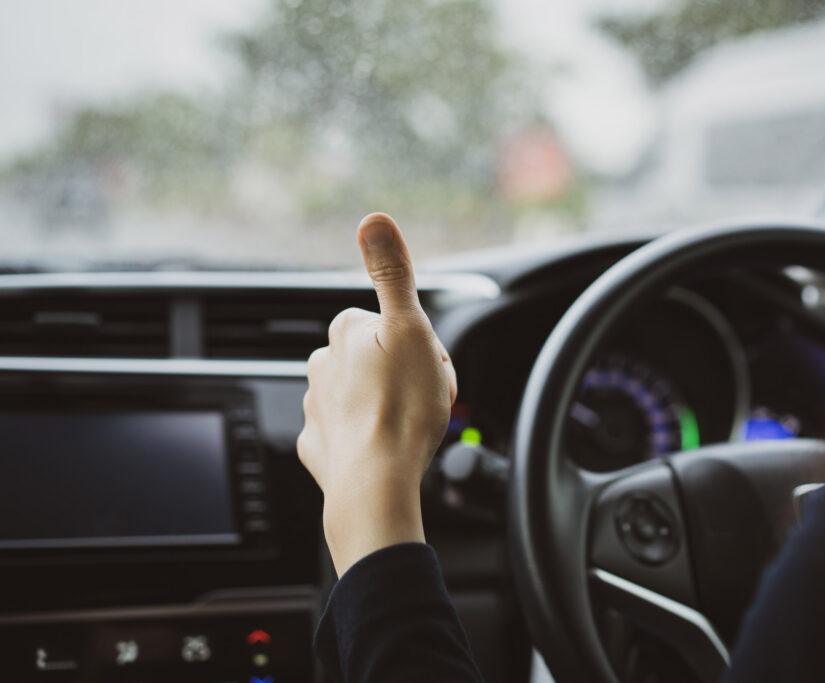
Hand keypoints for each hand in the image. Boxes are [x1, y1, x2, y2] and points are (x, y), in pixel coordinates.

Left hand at [297, 213, 456, 576]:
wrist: (375, 483)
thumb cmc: (401, 409)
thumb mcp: (410, 328)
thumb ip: (393, 273)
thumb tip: (373, 219)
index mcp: (346, 332)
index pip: (393, 323)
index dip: (421, 344)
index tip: (429, 366)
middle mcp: (323, 364)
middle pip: (379, 358)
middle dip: (404, 374)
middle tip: (425, 400)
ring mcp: (318, 406)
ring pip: (364, 394)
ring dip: (387, 404)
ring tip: (409, 427)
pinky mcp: (318, 445)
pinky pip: (349, 432)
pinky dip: (367, 437)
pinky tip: (386, 448)